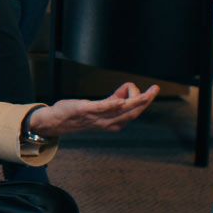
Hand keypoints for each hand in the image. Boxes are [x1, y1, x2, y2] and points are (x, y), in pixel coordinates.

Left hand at [26, 83, 157, 137]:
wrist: (56, 121)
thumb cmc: (77, 114)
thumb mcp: (99, 109)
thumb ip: (112, 101)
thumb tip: (124, 92)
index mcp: (112, 123)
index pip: (133, 114)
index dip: (143, 103)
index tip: (147, 91)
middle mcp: (108, 122)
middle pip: (132, 112)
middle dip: (146, 101)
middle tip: (155, 89)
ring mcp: (98, 117)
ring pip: (122, 111)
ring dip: (136, 101)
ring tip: (145, 94)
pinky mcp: (87, 110)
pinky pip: (104, 108)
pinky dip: (114, 105)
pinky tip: (121, 101)